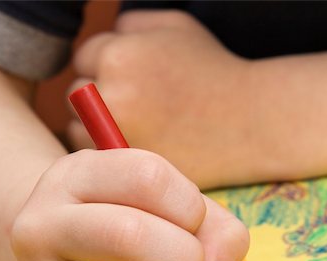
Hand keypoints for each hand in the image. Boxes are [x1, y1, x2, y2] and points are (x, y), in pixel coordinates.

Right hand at [10, 149, 248, 260]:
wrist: (61, 253)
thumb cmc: (127, 220)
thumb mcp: (168, 202)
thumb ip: (214, 229)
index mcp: (75, 177)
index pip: (149, 180)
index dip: (190, 208)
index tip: (190, 223)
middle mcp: (45, 227)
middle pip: (131, 239)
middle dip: (186, 259)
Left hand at [67, 10, 252, 189]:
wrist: (248, 123)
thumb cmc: (213, 71)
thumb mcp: (175, 27)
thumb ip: (131, 26)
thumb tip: (106, 37)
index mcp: (119, 57)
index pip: (84, 58)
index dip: (105, 66)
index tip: (129, 78)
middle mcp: (111, 98)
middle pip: (77, 96)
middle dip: (95, 97)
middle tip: (130, 104)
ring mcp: (117, 139)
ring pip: (80, 131)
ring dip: (95, 128)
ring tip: (136, 126)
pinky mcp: (129, 169)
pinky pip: (99, 158)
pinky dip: (109, 153)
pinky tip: (139, 145)